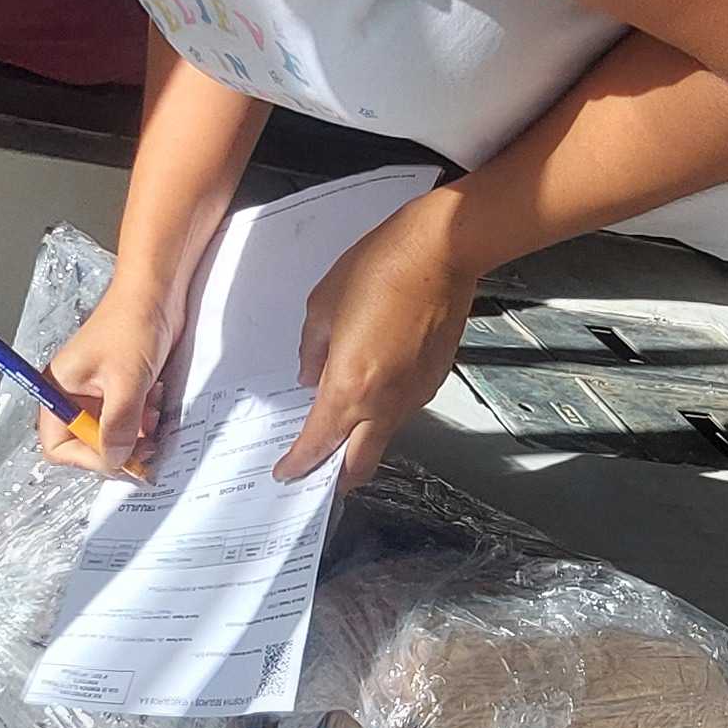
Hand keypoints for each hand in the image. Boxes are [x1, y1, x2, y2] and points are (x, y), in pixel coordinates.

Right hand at [41, 277, 177, 477]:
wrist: (157, 292)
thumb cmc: (132, 323)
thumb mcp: (126, 382)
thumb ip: (117, 426)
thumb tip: (113, 460)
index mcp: (59, 391)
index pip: (59, 446)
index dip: (87, 458)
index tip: (118, 459)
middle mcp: (74, 395)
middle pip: (86, 444)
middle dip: (116, 447)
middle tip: (143, 448)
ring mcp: (97, 392)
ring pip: (111, 434)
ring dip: (135, 432)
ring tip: (151, 414)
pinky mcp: (119, 388)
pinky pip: (128, 419)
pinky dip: (143, 418)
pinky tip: (154, 400)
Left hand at [275, 193, 477, 488]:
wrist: (441, 251)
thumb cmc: (382, 268)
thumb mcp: (323, 306)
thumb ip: (312, 351)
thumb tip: (309, 375)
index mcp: (350, 386)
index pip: (318, 444)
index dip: (299, 464)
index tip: (287, 472)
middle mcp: (385, 402)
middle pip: (359, 465)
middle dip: (335, 476)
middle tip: (316, 472)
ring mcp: (414, 396)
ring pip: (382, 438)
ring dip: (360, 441)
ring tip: (341, 426)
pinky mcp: (433, 381)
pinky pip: (403, 411)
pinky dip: (384, 413)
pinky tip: (373, 390)